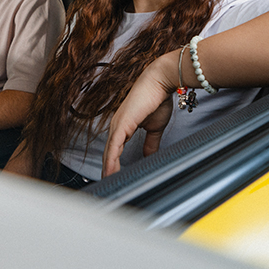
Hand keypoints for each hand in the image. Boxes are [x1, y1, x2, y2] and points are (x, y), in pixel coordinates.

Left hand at [102, 53, 175, 177]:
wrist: (160, 82)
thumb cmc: (158, 99)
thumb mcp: (154, 127)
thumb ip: (150, 142)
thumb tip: (149, 155)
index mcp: (123, 126)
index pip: (114, 149)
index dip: (113, 164)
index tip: (114, 178)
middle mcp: (117, 125)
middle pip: (108, 153)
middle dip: (108, 170)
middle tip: (108, 186)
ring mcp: (117, 124)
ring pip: (109, 152)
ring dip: (108, 169)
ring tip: (108, 184)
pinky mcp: (122, 123)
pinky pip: (114, 146)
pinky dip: (111, 160)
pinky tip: (111, 171)